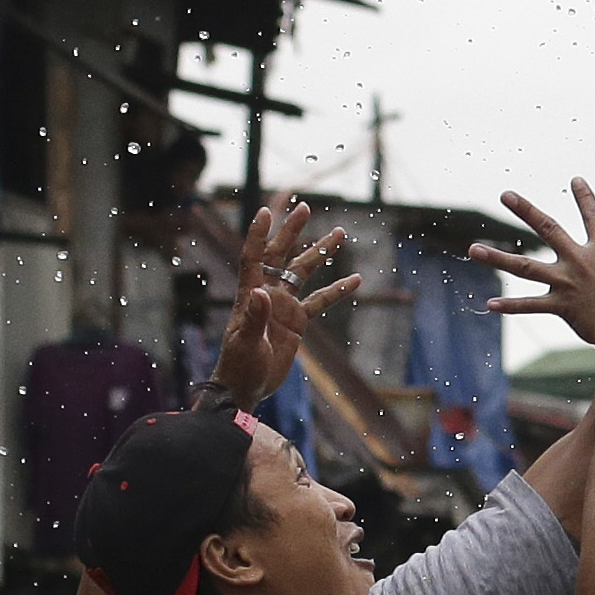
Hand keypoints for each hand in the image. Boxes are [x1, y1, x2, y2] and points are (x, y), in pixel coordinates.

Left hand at [208, 194, 353, 406]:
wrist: (246, 387)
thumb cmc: (239, 366)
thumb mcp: (245, 343)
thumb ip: (254, 317)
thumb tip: (261, 291)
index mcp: (250, 294)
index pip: (253, 257)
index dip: (258, 234)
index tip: (267, 212)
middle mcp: (267, 293)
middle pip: (280, 255)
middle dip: (292, 231)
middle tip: (305, 207)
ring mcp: (283, 306)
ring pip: (304, 272)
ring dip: (319, 252)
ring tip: (338, 232)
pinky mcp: (297, 321)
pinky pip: (320, 301)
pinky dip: (337, 291)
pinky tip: (356, 279)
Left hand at [472, 177, 594, 353]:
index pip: (593, 215)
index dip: (585, 196)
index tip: (575, 179)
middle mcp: (580, 260)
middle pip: (547, 229)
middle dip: (525, 210)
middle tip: (505, 195)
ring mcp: (566, 282)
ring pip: (525, 267)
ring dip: (498, 257)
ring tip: (473, 250)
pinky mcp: (559, 305)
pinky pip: (530, 305)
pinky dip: (511, 305)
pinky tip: (490, 303)